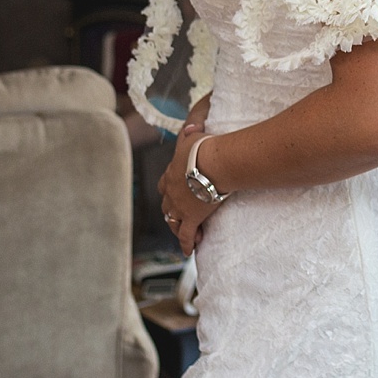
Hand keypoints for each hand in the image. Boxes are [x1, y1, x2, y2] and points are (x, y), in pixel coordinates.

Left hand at [158, 96, 218, 255]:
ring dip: (176, 227)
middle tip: (175, 217)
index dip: (168, 189)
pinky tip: (189, 250)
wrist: (213, 163)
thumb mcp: (194, 137)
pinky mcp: (192, 217)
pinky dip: (186, 243)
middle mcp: (172, 191)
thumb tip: (189, 127)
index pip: (164, 184)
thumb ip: (190, 134)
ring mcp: (180, 206)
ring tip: (183, 234)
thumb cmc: (206, 148)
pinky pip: (186, 234)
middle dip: (170, 211)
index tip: (172, 193)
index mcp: (172, 173)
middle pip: (166, 205)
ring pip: (173, 221)